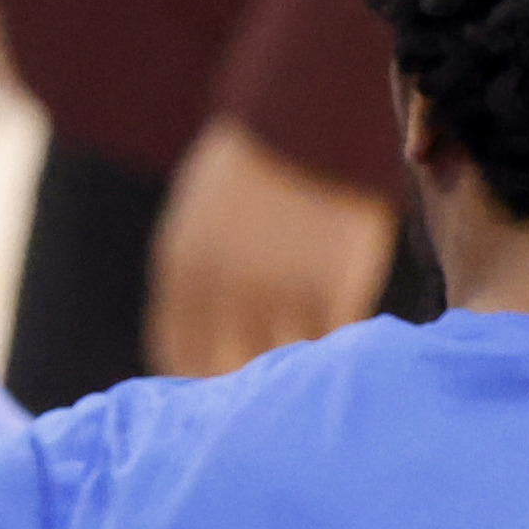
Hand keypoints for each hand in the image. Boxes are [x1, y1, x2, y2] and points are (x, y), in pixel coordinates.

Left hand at [146, 117, 399, 376]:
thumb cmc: (257, 164)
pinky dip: (338, 358)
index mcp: (182, 270)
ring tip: (313, 393)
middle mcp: (221, 290)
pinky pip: (331, 345)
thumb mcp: (201, 220)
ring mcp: (279, 291)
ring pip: (280, 364)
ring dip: (294, 383)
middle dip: (241, 391)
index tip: (218, 400)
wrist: (309, 116)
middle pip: (223, 372)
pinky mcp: (333, 287)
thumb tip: (200, 345)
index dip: (198, 383)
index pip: (178, 356)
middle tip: (267, 412)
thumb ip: (196, 279)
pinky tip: (349, 362)